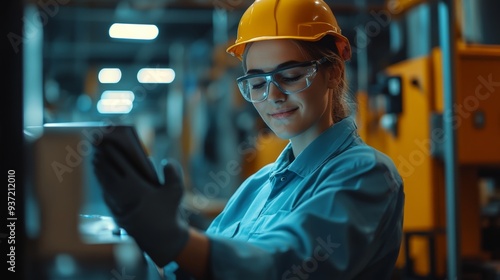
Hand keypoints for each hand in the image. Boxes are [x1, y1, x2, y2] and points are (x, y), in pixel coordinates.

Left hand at [92, 142, 188, 266]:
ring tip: (96, 162)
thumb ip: (173, 174)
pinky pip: (106, 195)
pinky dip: (103, 185)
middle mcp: (124, 195)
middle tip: (97, 149)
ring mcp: (118, 205)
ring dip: (99, 172)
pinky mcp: (116, 214)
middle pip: (108, 173)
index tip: (108, 144)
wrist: (161, 239)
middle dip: (102, 161)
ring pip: (104, 184)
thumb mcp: (176, 192)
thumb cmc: (169, 213)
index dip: (114, 154)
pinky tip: (102, 181)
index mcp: (137, 187)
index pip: (122, 165)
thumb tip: (167, 162)